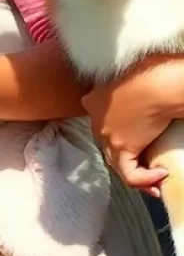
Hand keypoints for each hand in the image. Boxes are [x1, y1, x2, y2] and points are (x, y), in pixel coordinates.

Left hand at [81, 56, 183, 195]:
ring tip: (157, 176)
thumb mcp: (124, 80)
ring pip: (115, 163)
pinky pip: (129, 174)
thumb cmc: (148, 76)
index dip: (116, 136)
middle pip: (106, 145)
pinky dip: (145, 180)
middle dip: (126, 158)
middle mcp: (94, 119)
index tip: (137, 141)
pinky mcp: (122, 147)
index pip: (99, 125)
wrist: (155, 85)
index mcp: (93, 101)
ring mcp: (106, 134)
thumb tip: (136, 99)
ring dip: (137, 174)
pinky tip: (162, 174)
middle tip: (147, 164)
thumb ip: (121, 92)